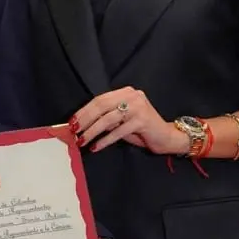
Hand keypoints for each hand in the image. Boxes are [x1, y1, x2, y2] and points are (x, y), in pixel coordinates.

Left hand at [72, 87, 186, 154]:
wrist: (167, 137)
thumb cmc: (142, 130)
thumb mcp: (122, 121)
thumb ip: (107, 119)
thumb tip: (82, 124)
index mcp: (125, 92)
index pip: (99, 99)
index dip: (84, 111)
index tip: (72, 121)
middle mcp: (132, 96)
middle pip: (101, 106)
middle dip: (85, 119)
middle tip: (73, 131)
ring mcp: (138, 107)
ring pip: (108, 119)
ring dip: (92, 131)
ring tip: (82, 141)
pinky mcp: (142, 121)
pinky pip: (119, 131)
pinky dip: (105, 140)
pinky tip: (96, 146)